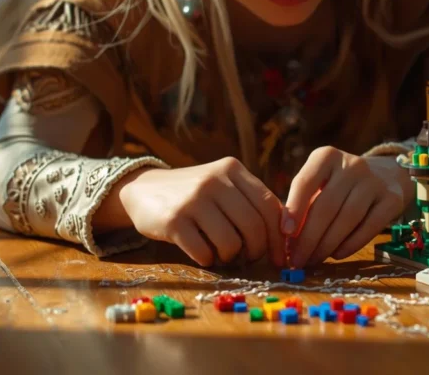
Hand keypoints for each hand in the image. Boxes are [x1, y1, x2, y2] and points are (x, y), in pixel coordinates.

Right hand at [116, 157, 284, 266]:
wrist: (142, 189)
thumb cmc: (194, 194)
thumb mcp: (223, 185)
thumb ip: (250, 201)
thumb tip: (286, 236)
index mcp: (232, 170)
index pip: (269, 205)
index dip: (279, 236)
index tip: (280, 256)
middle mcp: (215, 180)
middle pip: (254, 226)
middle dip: (256, 250)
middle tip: (249, 258)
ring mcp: (193, 200)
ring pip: (231, 242)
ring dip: (231, 257)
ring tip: (222, 253)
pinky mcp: (173, 221)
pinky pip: (204, 252)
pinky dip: (208, 260)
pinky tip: (203, 253)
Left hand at [283, 147, 405, 267]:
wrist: (385, 176)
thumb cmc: (339, 186)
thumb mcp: (320, 184)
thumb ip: (303, 206)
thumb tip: (287, 242)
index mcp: (327, 156)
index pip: (305, 182)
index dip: (294, 210)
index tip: (285, 234)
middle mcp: (352, 165)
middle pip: (326, 205)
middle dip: (309, 238)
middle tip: (298, 259)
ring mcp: (375, 181)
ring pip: (347, 218)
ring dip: (327, 244)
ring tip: (314, 260)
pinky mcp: (393, 199)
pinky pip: (369, 227)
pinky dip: (351, 244)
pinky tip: (337, 255)